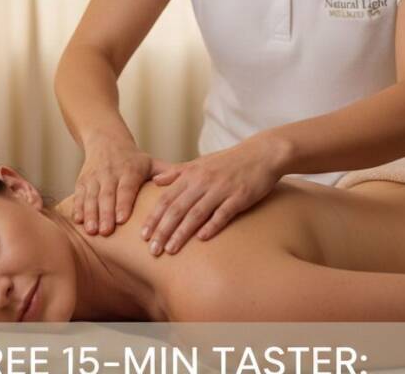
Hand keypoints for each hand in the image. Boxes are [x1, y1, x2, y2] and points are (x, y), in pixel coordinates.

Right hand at [74, 139, 170, 235]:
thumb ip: (167, 174)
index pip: (126, 188)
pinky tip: (78, 222)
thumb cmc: (134, 160)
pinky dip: (78, 208)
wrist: (106, 140)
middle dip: (105, 213)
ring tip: (92, 231)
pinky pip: (79, 195)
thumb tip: (191, 182)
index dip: (122, 203)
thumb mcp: (150, 163)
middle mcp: (111, 173)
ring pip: (91, 196)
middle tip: (106, 232)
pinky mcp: (82, 181)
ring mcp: (95, 177)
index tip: (121, 219)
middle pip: (107, 195)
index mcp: (130, 170)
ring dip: (91, 214)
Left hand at [141, 136, 282, 255]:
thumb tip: (156, 181)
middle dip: (162, 230)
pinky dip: (212, 226)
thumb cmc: (229, 161)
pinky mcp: (240, 196)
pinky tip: (202, 240)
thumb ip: (177, 172)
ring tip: (170, 250)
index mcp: (191, 174)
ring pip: (196, 213)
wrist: (262, 153)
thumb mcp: (200, 162)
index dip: (154, 217)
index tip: (142, 235)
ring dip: (181, 233)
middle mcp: (203, 181)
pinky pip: (223, 213)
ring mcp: (221, 189)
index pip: (166, 198)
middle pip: (177, 208)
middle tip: (151, 249)